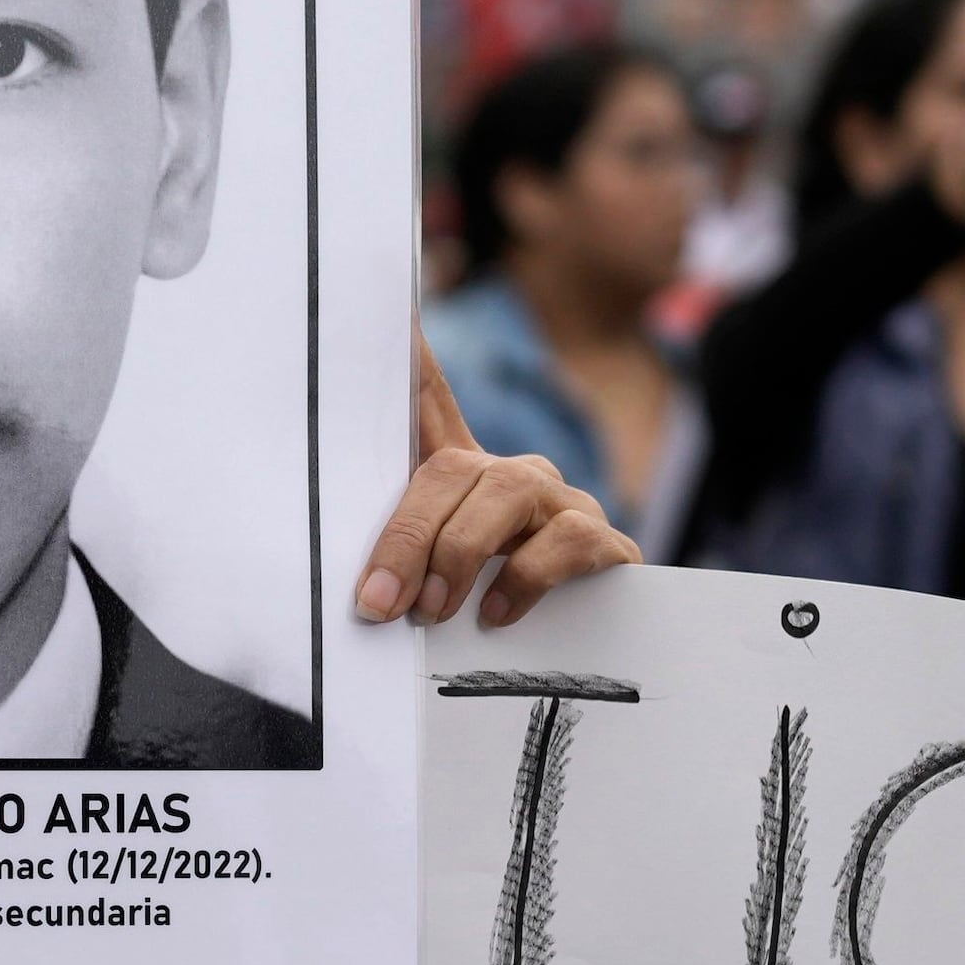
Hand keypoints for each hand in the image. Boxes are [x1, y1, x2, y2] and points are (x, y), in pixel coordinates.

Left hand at [362, 332, 640, 627]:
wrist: (590, 644)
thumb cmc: (486, 609)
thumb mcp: (432, 583)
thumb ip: (400, 564)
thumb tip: (358, 588)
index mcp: (465, 478)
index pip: (429, 401)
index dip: (405, 358)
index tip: (381, 320)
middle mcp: (513, 476)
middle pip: (452, 468)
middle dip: (407, 537)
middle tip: (380, 602)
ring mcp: (562, 503)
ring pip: (507, 494)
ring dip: (459, 556)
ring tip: (433, 612)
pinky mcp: (606, 543)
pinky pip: (567, 538)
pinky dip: (523, 579)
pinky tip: (496, 615)